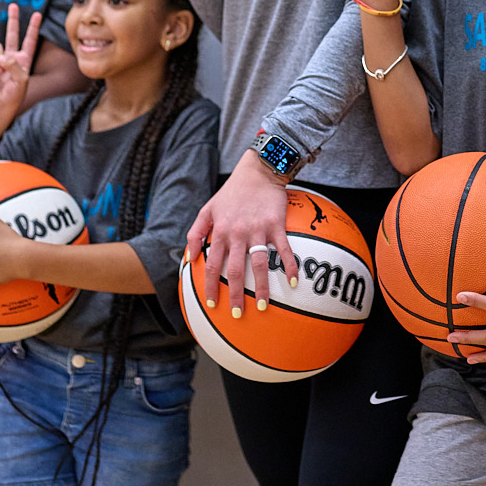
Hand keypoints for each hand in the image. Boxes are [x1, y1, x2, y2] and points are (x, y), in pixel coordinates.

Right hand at [0, 6, 41, 124]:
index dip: (33, 27)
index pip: (30, 40)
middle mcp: (11, 57)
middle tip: (13, 5)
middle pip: (12, 34)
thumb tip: (3, 56)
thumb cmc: (14, 94)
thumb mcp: (21, 80)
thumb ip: (15, 65)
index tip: (37, 13)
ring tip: (0, 71)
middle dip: (12, 20)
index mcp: (24, 59)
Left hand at [185, 157, 297, 317]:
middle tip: (236, 315)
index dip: (210, 286)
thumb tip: (190, 258)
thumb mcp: (207, 209)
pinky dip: (290, 266)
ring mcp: (258, 231)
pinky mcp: (276, 226)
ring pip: (258, 265)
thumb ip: (196, 233)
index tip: (212, 304)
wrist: (258, 171)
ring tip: (263, 306)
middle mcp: (237, 234)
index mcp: (220, 232)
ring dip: (261, 287)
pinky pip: (284, 250)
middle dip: (234, 295)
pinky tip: (294, 282)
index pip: (211, 265)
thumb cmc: (231, 192)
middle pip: (234, 271)